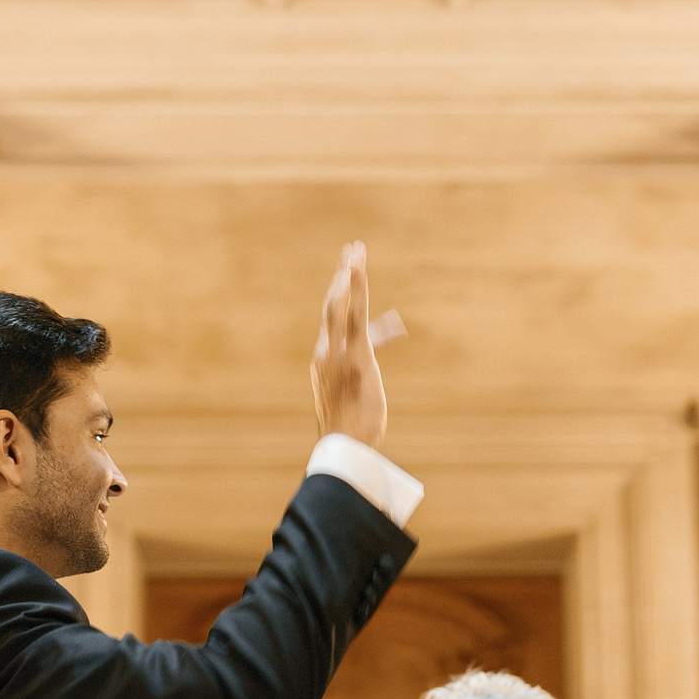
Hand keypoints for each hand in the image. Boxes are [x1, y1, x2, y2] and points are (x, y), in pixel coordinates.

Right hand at [309, 242, 386, 449]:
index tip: (349, 279)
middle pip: (331, 306)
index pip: (334, 324)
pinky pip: (355, 315)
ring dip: (349, 276)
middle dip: (341, 278)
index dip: (343, 300)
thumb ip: (362, 378)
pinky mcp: (354, 354)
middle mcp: (325, 352)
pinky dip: (356, 290)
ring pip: (340, 305)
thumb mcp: (356, 401)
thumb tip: (374, 366)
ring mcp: (337, 352)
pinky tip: (358, 269)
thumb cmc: (351, 431)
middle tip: (351, 251)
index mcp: (324, 362)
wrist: (342, 448)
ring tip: (355, 251)